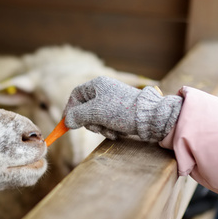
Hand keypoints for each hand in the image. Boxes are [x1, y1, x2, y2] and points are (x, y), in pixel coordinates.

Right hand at [63, 76, 181, 141]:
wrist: (150, 117)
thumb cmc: (121, 111)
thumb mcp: (96, 112)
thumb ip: (78, 116)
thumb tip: (67, 121)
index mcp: (97, 85)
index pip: (76, 95)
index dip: (70, 109)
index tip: (68, 123)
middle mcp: (104, 91)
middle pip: (85, 108)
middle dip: (90, 122)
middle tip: (96, 129)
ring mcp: (112, 102)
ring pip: (96, 117)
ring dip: (101, 128)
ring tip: (111, 132)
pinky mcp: (120, 112)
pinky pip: (107, 121)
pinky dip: (109, 129)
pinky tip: (117, 133)